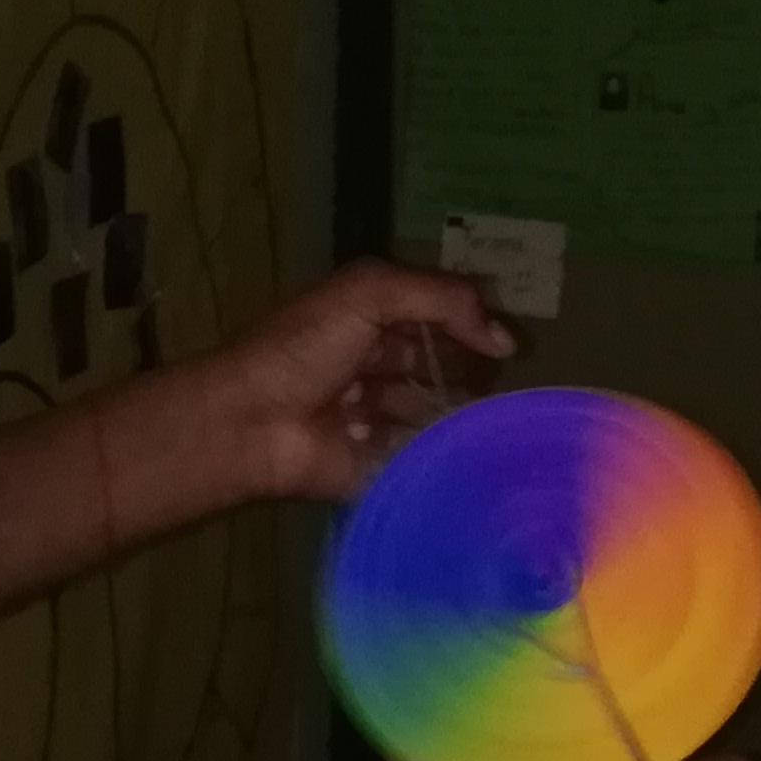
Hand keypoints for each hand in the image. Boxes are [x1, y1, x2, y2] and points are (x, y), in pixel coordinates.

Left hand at [146, 258, 513, 515]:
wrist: (252, 424)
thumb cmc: (304, 350)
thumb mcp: (370, 294)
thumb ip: (441, 299)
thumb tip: (503, 339)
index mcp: (367, 319)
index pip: (434, 316)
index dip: (471, 326)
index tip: (508, 347)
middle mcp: (373, 366)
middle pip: (438, 367)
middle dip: (469, 373)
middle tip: (502, 386)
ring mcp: (374, 419)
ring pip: (434, 415)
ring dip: (459, 416)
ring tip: (491, 422)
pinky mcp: (376, 466)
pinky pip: (422, 460)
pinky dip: (445, 456)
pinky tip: (473, 454)